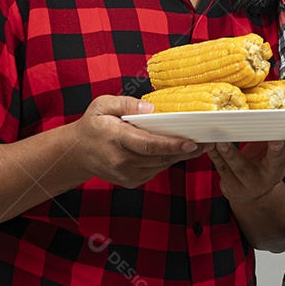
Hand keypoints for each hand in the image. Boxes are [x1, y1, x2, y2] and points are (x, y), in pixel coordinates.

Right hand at [72, 96, 210, 187]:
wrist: (76, 153)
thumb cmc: (93, 125)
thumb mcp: (102, 105)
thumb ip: (126, 103)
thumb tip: (151, 108)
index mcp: (116, 140)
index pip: (148, 144)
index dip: (171, 145)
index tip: (192, 142)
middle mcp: (122, 161)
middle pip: (160, 157)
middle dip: (185, 150)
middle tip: (208, 140)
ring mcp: (127, 175)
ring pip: (161, 165)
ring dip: (179, 156)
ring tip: (198, 144)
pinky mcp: (131, 182)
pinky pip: (156, 170)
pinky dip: (167, 160)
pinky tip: (177, 150)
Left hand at [207, 133, 284, 205]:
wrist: (254, 194)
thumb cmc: (269, 168)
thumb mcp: (283, 160)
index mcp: (275, 172)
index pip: (277, 160)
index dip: (277, 149)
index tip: (277, 137)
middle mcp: (258, 181)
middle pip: (245, 169)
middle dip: (235, 156)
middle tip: (225, 141)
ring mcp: (241, 186)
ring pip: (229, 169)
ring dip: (221, 154)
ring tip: (215, 140)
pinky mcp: (228, 186)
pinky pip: (220, 169)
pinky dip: (213, 156)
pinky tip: (208, 144)